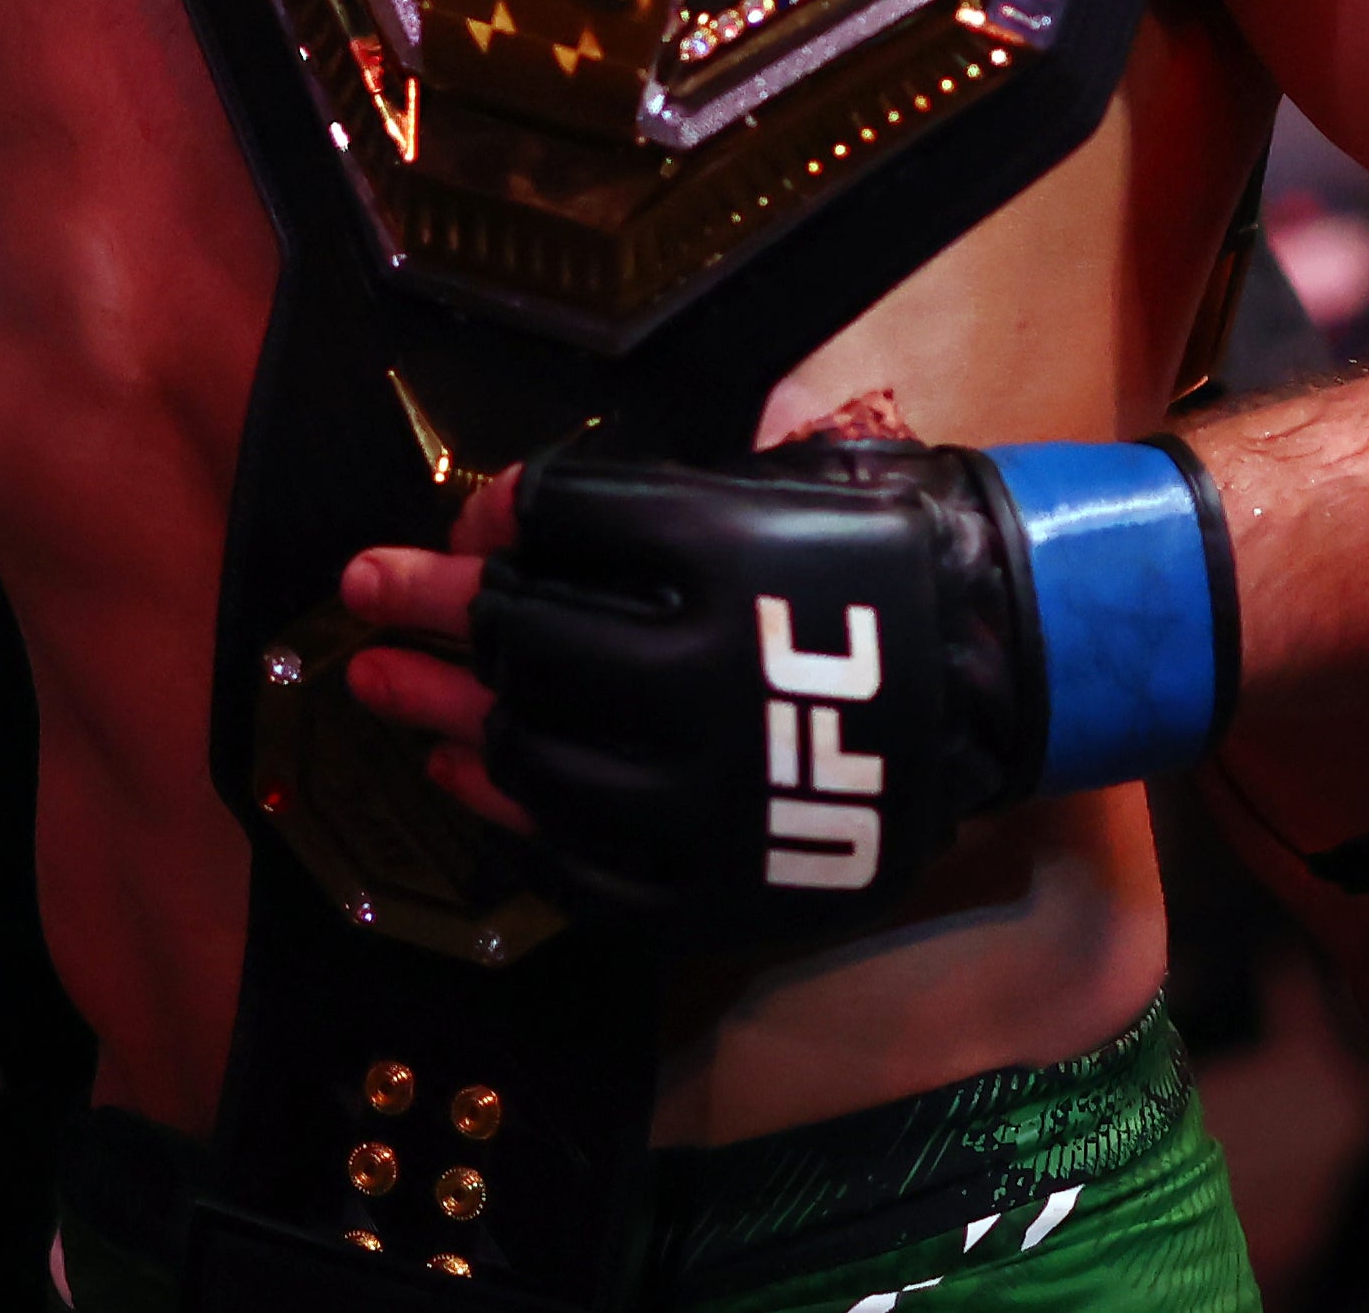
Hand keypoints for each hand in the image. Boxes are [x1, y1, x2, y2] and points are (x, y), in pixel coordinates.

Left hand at [342, 439, 1046, 938]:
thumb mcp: (773, 481)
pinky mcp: (721, 888)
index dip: (491, 517)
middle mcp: (702, 680)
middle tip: (360, 597)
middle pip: (521, 646)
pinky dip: (511, 826)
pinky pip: (582, 872)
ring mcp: (708, 798)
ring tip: (390, 693)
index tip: (461, 520)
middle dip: (425, 614)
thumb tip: (497, 518)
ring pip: (534, 761)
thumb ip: (640, 499)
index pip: (557, 525)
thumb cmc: (882, 550)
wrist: (1007, 669)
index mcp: (721, 558)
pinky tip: (468, 783)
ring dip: (449, 721)